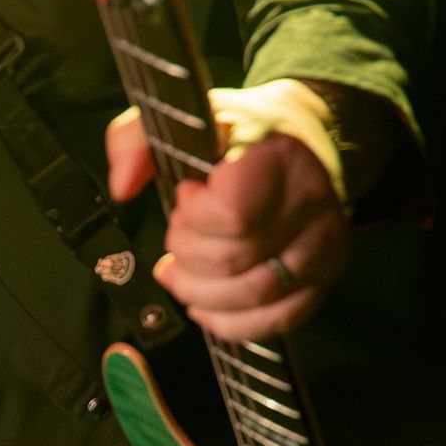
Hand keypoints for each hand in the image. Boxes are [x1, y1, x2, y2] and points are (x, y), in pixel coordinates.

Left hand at [106, 94, 349, 339]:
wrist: (305, 142)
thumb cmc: (238, 137)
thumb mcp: (185, 122)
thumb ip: (136, 141)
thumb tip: (122, 188)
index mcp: (277, 159)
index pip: (232, 214)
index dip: (195, 216)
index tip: (188, 196)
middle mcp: (309, 205)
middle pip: (232, 260)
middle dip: (187, 254)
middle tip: (179, 236)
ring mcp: (321, 246)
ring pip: (250, 295)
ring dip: (198, 291)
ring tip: (178, 273)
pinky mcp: (324, 278)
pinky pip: (274, 321)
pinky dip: (229, 322)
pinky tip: (203, 306)